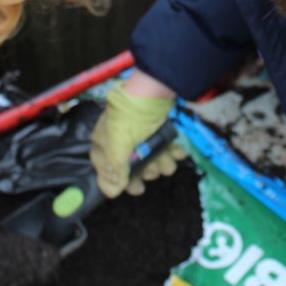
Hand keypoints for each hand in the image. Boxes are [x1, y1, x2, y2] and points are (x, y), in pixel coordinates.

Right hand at [90, 74, 179, 197]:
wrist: (149, 92)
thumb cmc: (128, 120)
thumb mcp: (118, 146)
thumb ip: (114, 171)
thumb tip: (111, 193)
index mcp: (105, 148)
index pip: (112, 173)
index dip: (126, 182)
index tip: (140, 188)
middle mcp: (121, 145)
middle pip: (135, 168)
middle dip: (149, 170)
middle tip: (154, 168)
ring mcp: (139, 138)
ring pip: (152, 159)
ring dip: (163, 162)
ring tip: (168, 157)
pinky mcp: (155, 131)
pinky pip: (164, 148)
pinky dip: (172, 152)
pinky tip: (179, 152)